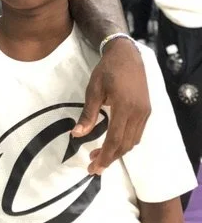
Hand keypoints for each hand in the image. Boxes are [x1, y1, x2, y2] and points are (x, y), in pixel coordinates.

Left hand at [72, 39, 149, 173]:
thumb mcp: (93, 90)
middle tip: (93, 166)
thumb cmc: (107, 70)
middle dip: (110, 158)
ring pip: (133, 141)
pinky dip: (126, 142)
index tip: (93, 168)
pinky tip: (113, 143)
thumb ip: (88, 114)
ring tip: (99, 156)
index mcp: (124, 107)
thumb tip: (76, 135)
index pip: (115, 140)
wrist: (127, 55)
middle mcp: (138, 113)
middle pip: (125, 145)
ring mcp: (145, 113)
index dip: (105, 156)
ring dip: (117, 152)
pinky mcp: (147, 111)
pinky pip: (137, 133)